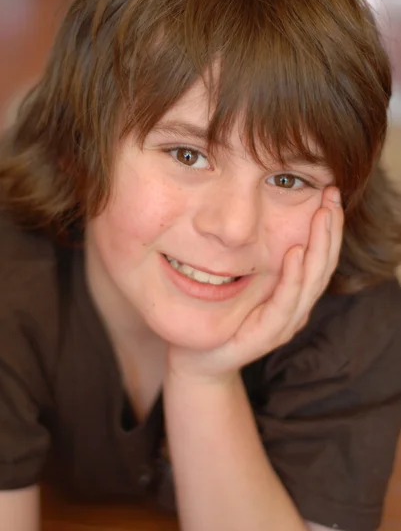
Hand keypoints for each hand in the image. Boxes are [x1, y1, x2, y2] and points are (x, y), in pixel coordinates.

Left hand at [166, 186, 343, 382]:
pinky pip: (285, 302)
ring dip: (319, 245)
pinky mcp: (268, 334)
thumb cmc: (219, 316)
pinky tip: (294, 252)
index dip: (327, 225)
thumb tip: (251, 215)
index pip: (318, 255)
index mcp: (292, 292)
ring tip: (323, 214)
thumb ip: (255, 255)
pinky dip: (293, 277)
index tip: (330, 192)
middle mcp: (295, 306)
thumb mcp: (241, 279)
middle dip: (330, 228)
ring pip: (311, 280)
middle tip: (333, 195)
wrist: (198, 358)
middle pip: (322, 264)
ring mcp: (284, 322)